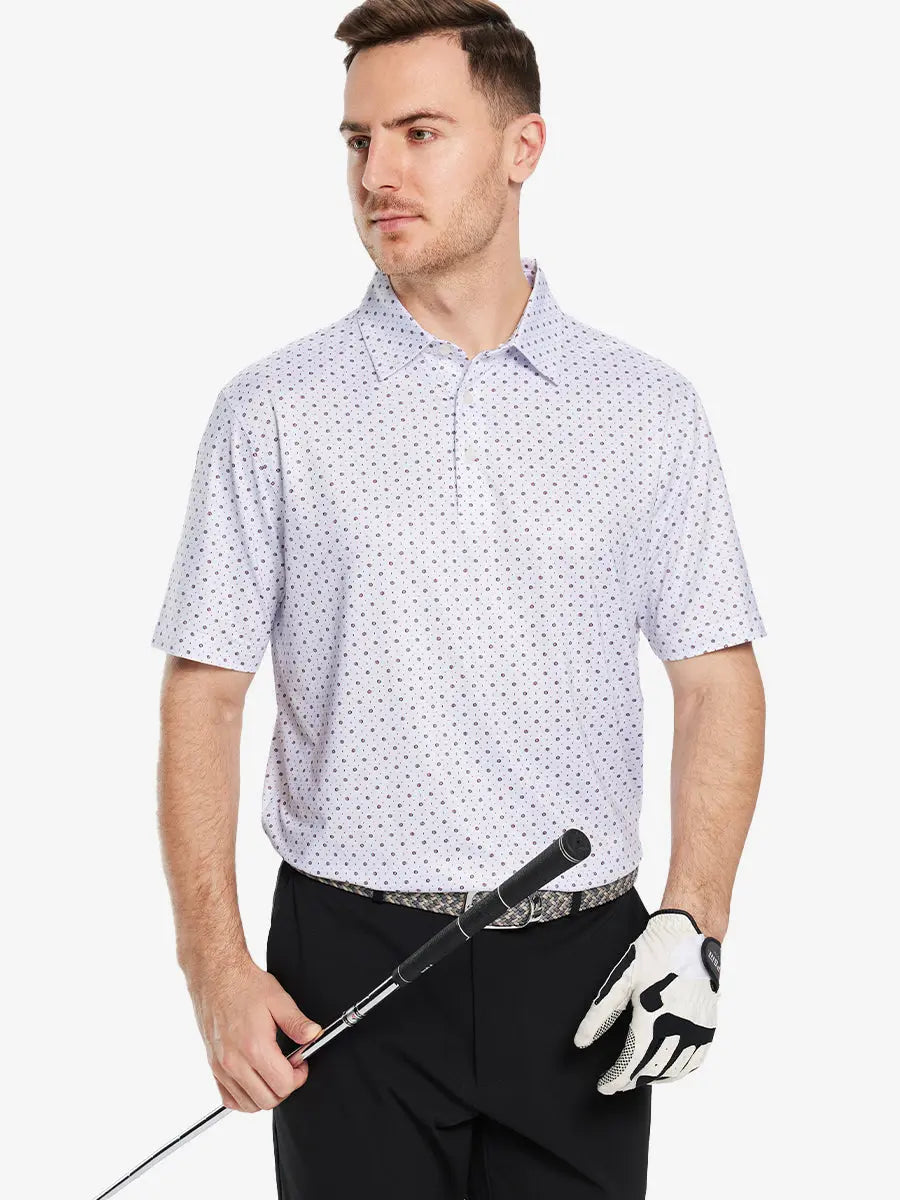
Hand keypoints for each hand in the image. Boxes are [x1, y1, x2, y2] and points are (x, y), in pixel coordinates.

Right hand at [185, 956, 322, 1111]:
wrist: (216, 977)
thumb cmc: (244, 986)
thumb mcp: (278, 999)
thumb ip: (297, 1022)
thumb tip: (314, 1036)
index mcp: (254, 1047)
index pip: (283, 1085)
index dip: (299, 1076)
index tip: (301, 1063)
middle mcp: (235, 1062)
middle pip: (268, 1100)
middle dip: (285, 1088)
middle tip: (290, 1068)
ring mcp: (221, 1067)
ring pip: (249, 1105)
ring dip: (266, 1094)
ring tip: (273, 1072)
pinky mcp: (213, 1067)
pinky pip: (230, 1099)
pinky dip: (245, 1097)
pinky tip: (255, 1080)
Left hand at [573, 908, 720, 1093]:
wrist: (689, 936)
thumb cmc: (653, 954)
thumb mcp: (621, 979)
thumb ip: (600, 1014)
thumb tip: (581, 1041)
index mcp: (654, 1017)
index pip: (632, 1063)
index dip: (616, 1079)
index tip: (604, 1086)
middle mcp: (679, 1029)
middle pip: (652, 1070)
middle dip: (631, 1079)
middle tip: (616, 1081)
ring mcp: (697, 1030)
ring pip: (674, 1070)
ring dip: (653, 1077)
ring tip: (636, 1074)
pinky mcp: (709, 1027)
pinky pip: (694, 1062)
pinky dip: (677, 1071)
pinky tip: (665, 1069)